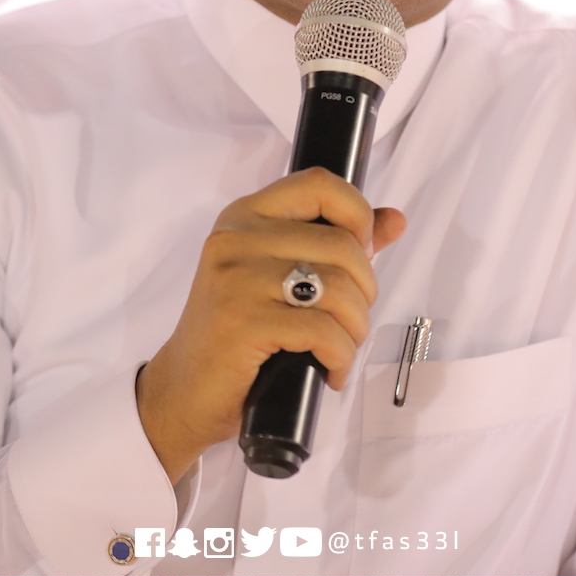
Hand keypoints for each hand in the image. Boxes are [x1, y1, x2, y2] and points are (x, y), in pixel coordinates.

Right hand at [136, 167, 405, 483]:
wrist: (182, 391)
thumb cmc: (237, 334)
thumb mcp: (280, 277)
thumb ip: (336, 243)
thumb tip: (394, 220)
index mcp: (246, 216)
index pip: (318, 184)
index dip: (357, 214)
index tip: (361, 254)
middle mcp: (236, 238)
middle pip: (341, 244)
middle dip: (365, 291)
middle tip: (349, 321)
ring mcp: (236, 279)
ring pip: (338, 287)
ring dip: (356, 327)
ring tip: (341, 347)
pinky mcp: (242, 322)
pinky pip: (323, 330)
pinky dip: (341, 356)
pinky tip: (331, 370)